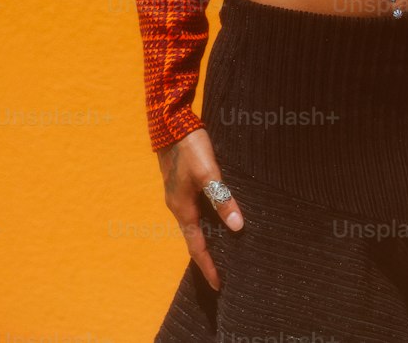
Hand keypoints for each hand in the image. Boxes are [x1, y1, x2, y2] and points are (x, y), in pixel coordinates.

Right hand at [157, 126, 244, 291]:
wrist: (170, 123)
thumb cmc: (190, 147)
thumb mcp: (209, 173)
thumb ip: (222, 198)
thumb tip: (237, 227)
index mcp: (183, 209)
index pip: (197, 247)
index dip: (208, 266)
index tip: (218, 285)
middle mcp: (178, 206)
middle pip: (194, 239)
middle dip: (207, 257)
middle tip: (223, 273)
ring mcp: (178, 195)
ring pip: (195, 225)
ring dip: (207, 239)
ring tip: (223, 250)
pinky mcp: (181, 185)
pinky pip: (195, 211)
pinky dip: (206, 221)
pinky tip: (216, 218)